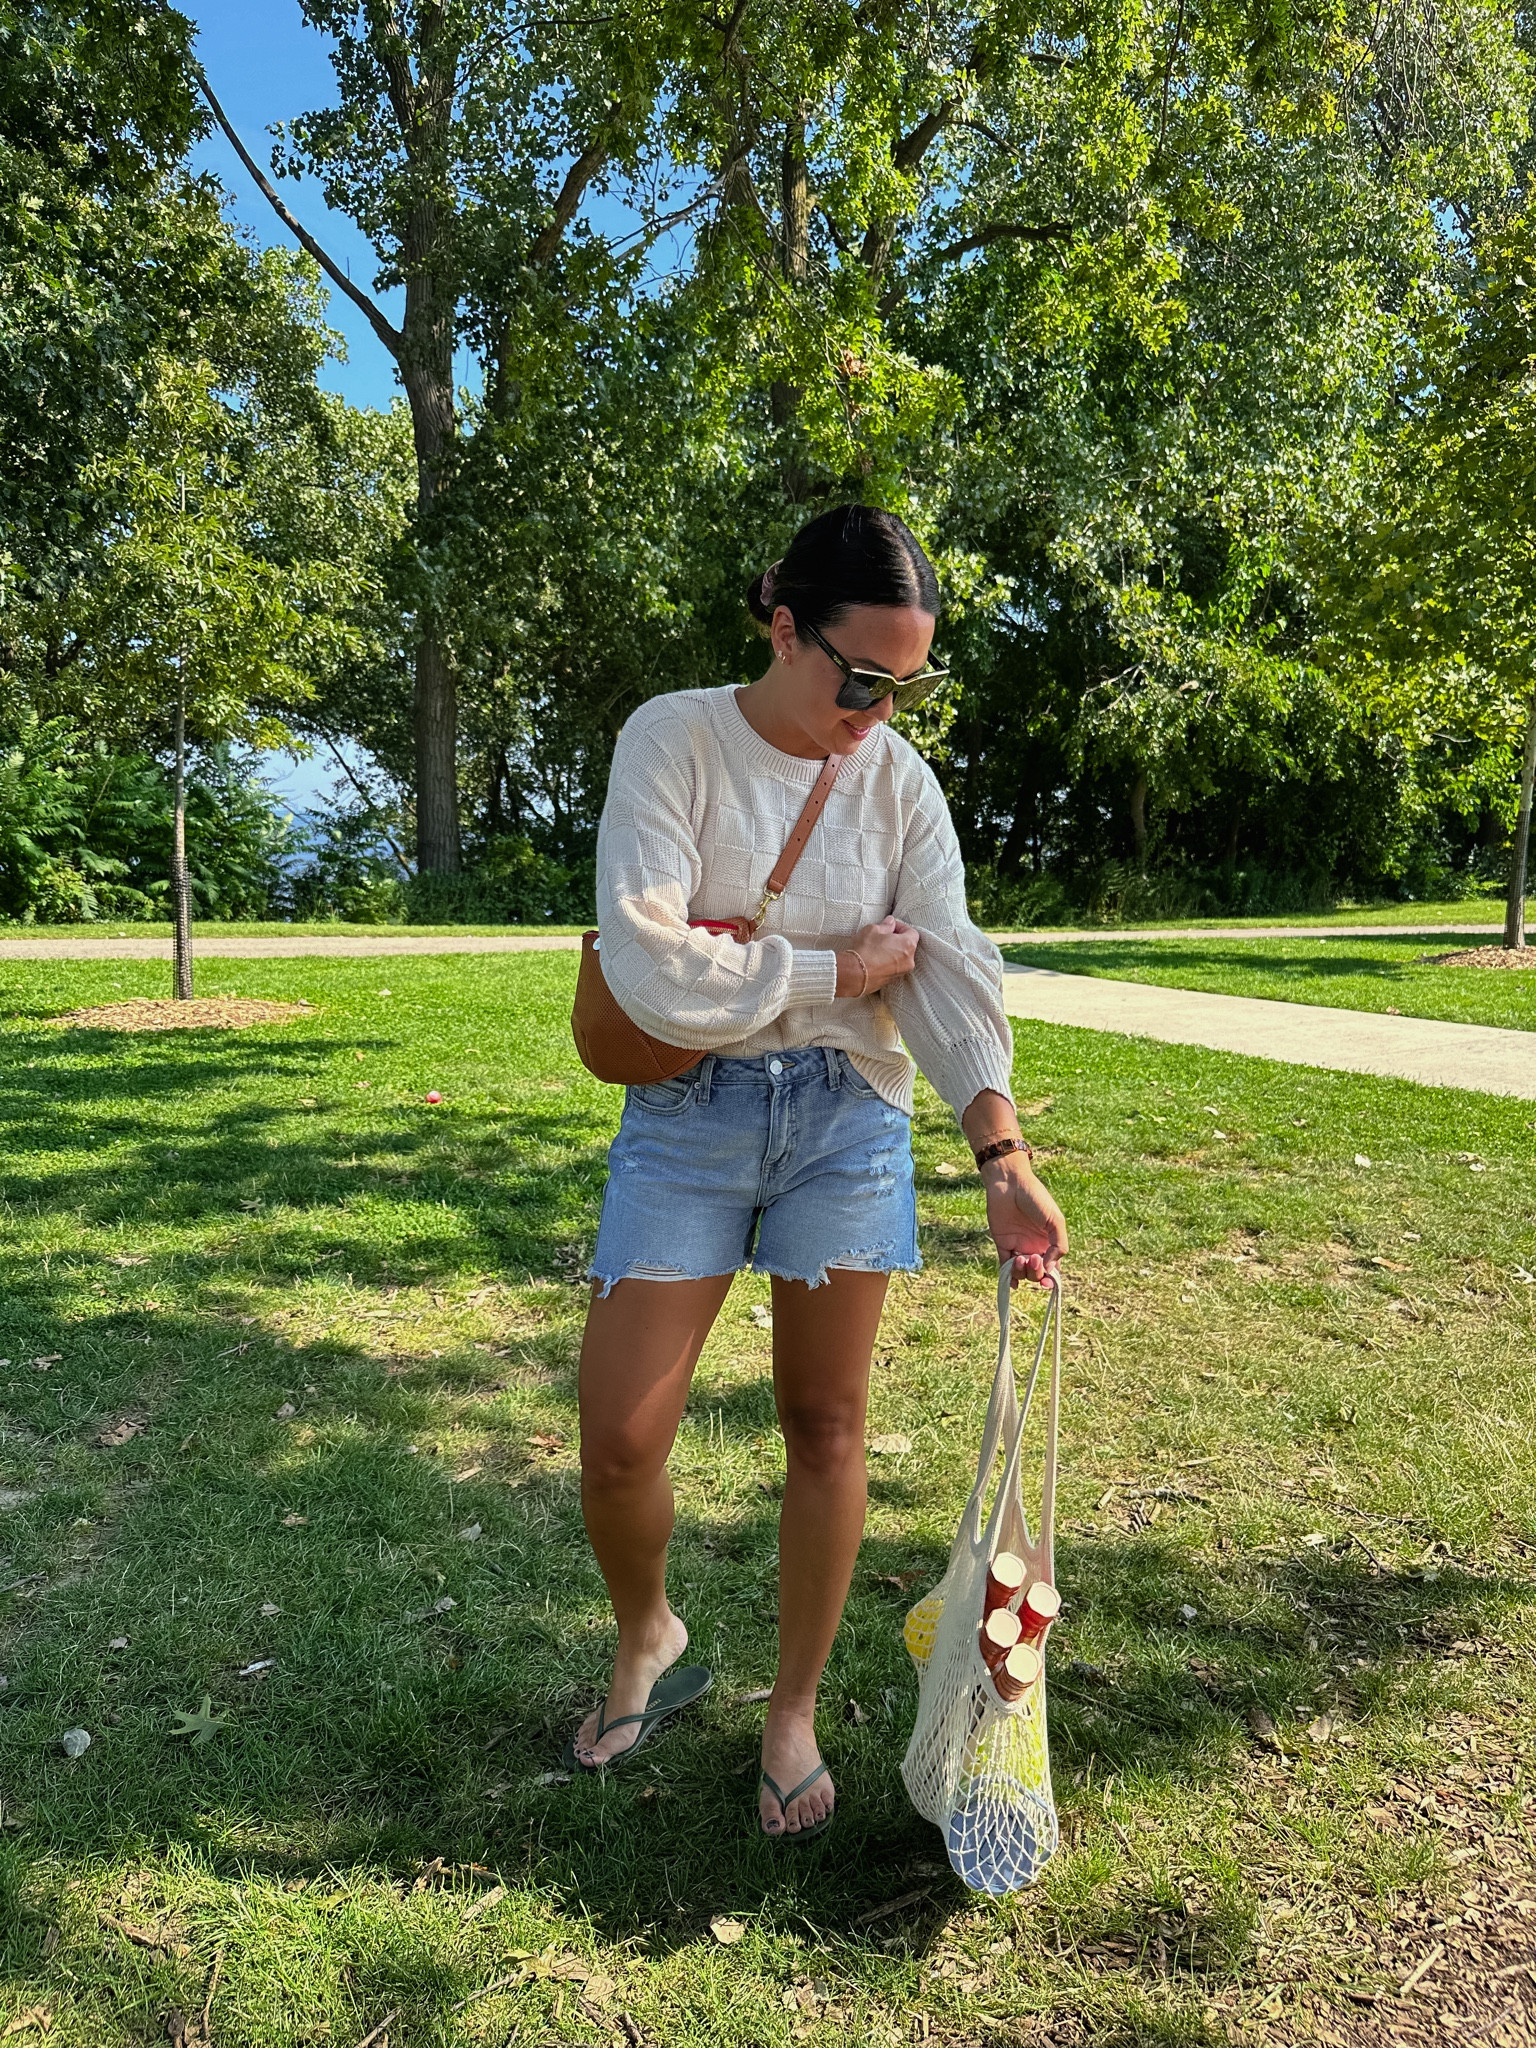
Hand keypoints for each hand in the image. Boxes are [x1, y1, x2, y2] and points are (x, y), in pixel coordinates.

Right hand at [838, 916, 917, 994]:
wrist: (854, 975)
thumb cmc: (865, 950)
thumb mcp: (873, 930)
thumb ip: (885, 925)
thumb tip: (890, 923)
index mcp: (908, 945)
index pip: (912, 932)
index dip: (901, 927)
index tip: (890, 926)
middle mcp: (908, 960)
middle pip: (908, 946)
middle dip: (897, 939)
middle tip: (883, 936)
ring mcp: (901, 972)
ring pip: (901, 958)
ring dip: (892, 951)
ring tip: (877, 948)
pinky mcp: (892, 981)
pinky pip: (893, 968)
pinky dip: (888, 962)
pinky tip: (875, 959)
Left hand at [981, 1156, 1067, 1289]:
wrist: (1010, 1183)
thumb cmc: (1036, 1198)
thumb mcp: (1055, 1221)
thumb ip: (1058, 1246)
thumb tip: (1049, 1269)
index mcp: (1050, 1241)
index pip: (1052, 1267)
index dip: (1050, 1278)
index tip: (1047, 1282)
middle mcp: (1034, 1246)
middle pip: (1037, 1272)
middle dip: (1036, 1273)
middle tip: (1032, 1259)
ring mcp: (1018, 1245)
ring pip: (1021, 1272)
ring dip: (1022, 1273)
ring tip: (1020, 1259)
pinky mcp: (1002, 1243)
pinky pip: (1004, 1266)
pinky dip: (1008, 1277)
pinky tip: (1011, 1281)